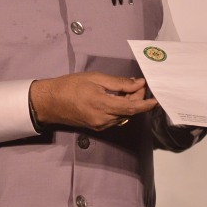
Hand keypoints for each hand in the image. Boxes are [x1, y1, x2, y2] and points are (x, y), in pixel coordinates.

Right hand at [30, 72, 157, 130]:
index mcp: (103, 105)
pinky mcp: (97, 127)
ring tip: (127, 90)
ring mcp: (100, 125)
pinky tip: (117, 98)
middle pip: (129, 111)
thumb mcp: (94, 78)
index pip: (131, 107)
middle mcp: (103, 119)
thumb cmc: (70, 86)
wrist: (50, 102)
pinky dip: (120, 109)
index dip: (146, 104)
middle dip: (137, 99)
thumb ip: (118, 83)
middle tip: (137, 84)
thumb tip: (137, 84)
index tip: (156, 100)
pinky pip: (115, 119)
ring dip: (129, 104)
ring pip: (123, 116)